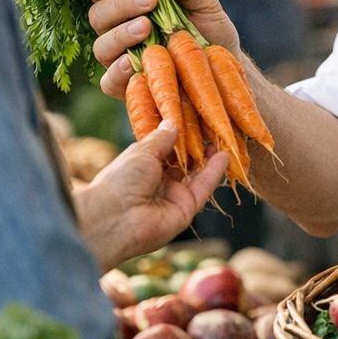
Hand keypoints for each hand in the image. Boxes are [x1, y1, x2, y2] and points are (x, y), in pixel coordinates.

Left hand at [73, 120, 229, 271]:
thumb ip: (162, 138)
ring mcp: (172, 197)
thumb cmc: (122, 179)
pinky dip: (214, 173)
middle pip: (183, 163)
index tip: (195, 120)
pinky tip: (224, 156)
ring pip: (196, 175)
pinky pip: (203, 189)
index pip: (167, 149)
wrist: (114, 218)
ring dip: (209, 158)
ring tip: (222, 140)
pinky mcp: (185, 210)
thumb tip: (172, 122)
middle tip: (213, 129)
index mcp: (143, 167)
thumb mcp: (143, 151)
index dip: (181, 136)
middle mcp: (158, 182)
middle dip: (198, 147)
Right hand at [85, 0, 240, 99]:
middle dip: (120, 5)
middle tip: (149, 0)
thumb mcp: (206, 6)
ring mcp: (120, 59)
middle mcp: (118, 30)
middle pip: (97, 15)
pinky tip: (132, 63)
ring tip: (146, 27)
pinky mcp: (127, 87)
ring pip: (101, 45)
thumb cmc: (211, 31)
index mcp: (128, 4)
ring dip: (120, 34)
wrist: (225, 69)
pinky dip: (116, 72)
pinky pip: (108, 82)